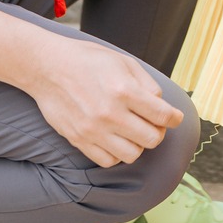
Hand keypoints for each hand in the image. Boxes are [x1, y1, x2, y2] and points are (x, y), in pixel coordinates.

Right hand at [29, 39, 183, 166]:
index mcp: (124, 90)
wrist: (47, 67)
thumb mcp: (123, 61)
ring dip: (138, 144)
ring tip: (132, 132)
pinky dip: (117, 154)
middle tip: (152, 124)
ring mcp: (93, 130)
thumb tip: (162, 106)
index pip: (162, 115)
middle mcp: (110, 113)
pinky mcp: (79, 140)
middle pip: (152, 139)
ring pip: (132, 154)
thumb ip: (147, 84)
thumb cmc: (88, 61)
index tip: (174, 118)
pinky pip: (108, 161)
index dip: (174, 118)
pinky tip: (115, 139)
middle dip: (158, 131)